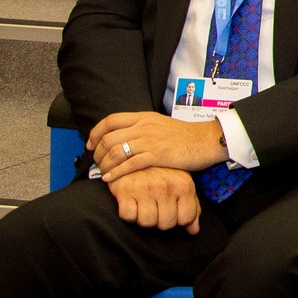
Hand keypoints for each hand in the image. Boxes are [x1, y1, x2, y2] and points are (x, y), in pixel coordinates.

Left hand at [90, 111, 228, 179]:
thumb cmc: (185, 136)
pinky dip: (116, 173)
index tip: (91, 145)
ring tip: (102, 173)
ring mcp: (150, 140)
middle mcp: (144, 126)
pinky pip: (129, 164)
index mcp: (143, 117)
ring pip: (115, 152)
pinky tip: (110, 179)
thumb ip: (142, 128)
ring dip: (104, 165)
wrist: (207, 140)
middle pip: (108, 138)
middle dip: (97, 153)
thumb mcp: (160, 124)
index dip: (95, 133)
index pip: (110, 121)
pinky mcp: (157, 155)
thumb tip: (124, 137)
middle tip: (96, 163)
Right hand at [108, 168, 202, 233]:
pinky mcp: (125, 190)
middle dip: (160, 221)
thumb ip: (191, 207)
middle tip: (156, 209)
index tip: (172, 212)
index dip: (178, 220)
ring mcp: (145, 188)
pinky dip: (129, 214)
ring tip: (144, 206)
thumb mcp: (181, 184)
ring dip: (144, 218)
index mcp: (184, 185)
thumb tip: (194, 231)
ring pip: (147, 222)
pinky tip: (132, 202)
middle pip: (166, 224)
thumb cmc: (162, 172)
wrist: (133, 154)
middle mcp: (166, 187)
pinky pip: (128, 216)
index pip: (186, 219)